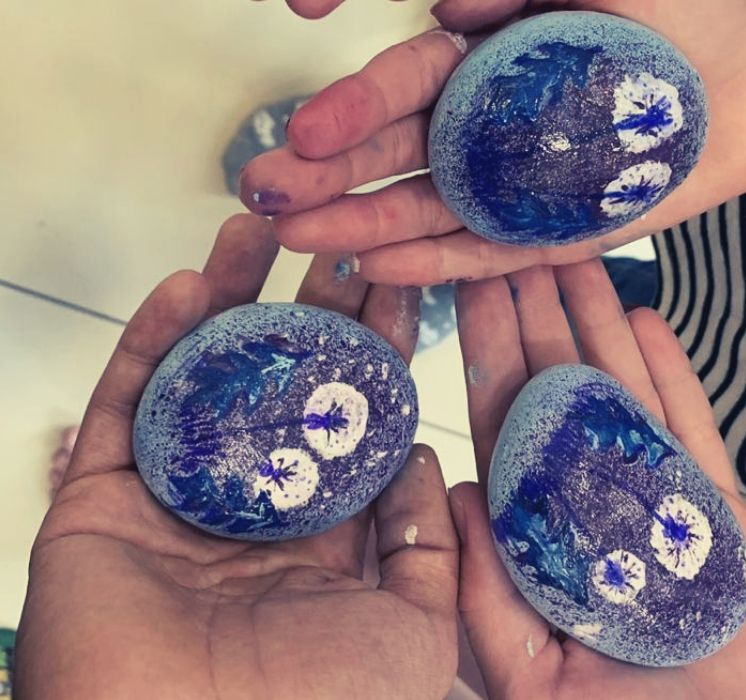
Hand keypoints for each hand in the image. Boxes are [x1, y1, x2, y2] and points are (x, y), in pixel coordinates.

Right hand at [15, 215, 458, 699]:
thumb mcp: (416, 630)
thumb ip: (429, 543)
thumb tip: (428, 457)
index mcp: (324, 541)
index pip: (355, 426)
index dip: (378, 354)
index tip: (399, 286)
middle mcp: (250, 512)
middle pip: (280, 389)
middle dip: (308, 313)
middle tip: (334, 239)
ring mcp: (175, 503)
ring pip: (202, 382)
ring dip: (227, 305)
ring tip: (256, 228)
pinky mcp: (103, 502)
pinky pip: (128, 407)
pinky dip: (152, 343)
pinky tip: (187, 283)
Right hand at [239, 0, 745, 284]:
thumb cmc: (688, 16)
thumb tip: (444, 9)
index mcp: (487, 63)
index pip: (404, 85)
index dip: (351, 107)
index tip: (299, 129)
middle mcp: (488, 130)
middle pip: (395, 154)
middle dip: (329, 174)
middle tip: (263, 194)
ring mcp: (516, 189)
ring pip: (426, 211)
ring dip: (362, 225)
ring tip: (298, 239)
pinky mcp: (554, 236)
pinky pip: (489, 255)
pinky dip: (438, 265)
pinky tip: (381, 270)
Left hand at [448, 261, 745, 698]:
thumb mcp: (513, 662)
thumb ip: (480, 583)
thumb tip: (461, 487)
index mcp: (535, 520)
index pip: (500, 416)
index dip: (482, 347)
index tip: (465, 281)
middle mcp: (589, 492)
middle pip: (557, 384)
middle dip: (536, 310)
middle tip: (518, 233)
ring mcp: (654, 496)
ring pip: (622, 390)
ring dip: (601, 322)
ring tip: (582, 251)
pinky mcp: (716, 516)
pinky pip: (692, 434)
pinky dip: (675, 379)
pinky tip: (653, 321)